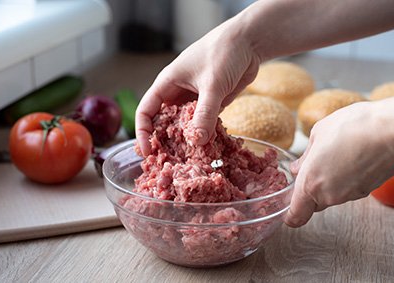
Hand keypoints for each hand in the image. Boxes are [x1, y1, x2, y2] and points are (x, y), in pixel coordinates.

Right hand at [135, 19, 260, 155]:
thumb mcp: (212, 84)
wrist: (249, 42)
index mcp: (167, 84)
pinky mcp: (211, 104)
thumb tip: (196, 141)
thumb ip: (205, 113)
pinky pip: (203, 124)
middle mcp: (178, 93)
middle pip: (163, 122)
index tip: (147, 151)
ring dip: (185, 141)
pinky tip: (207, 150)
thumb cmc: (224, 53)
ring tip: (187, 161)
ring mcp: (195, 100)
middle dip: (163, 142)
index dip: (143, 132)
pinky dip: (203, 136)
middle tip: (167, 163)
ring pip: (184, 125)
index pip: (146, 111)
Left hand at [285, 99, 393, 226]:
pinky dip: (346, 179)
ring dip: (330, 182)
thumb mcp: (317, 134)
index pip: (296, 215)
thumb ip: (305, 156)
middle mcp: (329, 195)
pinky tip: (351, 158)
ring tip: (336, 155)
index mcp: (310, 183)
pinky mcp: (367, 191)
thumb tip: (298, 168)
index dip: (289, 216)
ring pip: (331, 196)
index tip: (287, 212)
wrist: (391, 129)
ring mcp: (349, 195)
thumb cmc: (352, 127)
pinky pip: (348, 189)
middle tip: (313, 168)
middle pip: (313, 203)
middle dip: (310, 191)